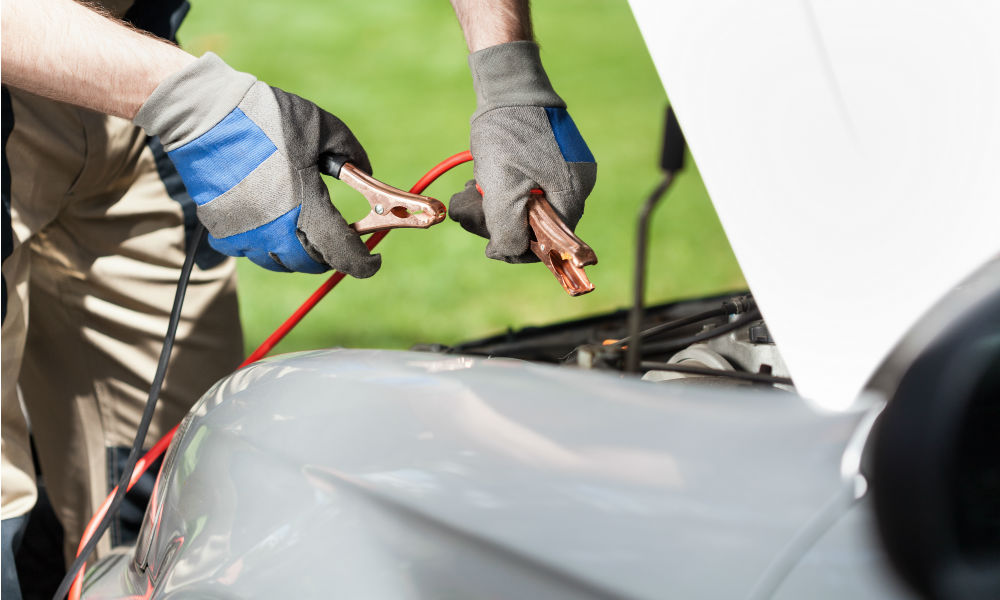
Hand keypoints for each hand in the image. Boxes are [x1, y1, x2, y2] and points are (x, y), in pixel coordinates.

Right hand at [134, 53, 379, 276]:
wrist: (203, 112)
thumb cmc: (264, 116)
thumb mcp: (321, 127)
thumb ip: (350, 154)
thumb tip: (366, 172)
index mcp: (305, 205)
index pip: (342, 253)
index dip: (363, 264)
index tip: (372, 261)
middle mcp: (274, 229)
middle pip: (312, 263)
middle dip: (331, 254)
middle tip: (337, 234)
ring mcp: (245, 234)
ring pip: (282, 262)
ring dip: (299, 251)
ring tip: (303, 223)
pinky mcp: (221, 231)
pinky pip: (252, 252)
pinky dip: (267, 245)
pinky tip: (270, 220)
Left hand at [449, 41, 595, 262]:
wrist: (509, 84)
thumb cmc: (508, 133)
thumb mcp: (503, 190)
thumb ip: (507, 231)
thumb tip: (507, 254)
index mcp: (573, 194)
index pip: (551, 242)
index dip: (518, 247)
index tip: (489, 240)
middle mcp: (577, 184)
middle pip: (538, 225)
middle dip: (500, 220)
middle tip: (471, 206)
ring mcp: (566, 168)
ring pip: (528, 205)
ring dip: (495, 203)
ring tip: (473, 187)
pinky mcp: (551, 156)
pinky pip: (527, 185)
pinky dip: (503, 186)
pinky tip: (482, 177)